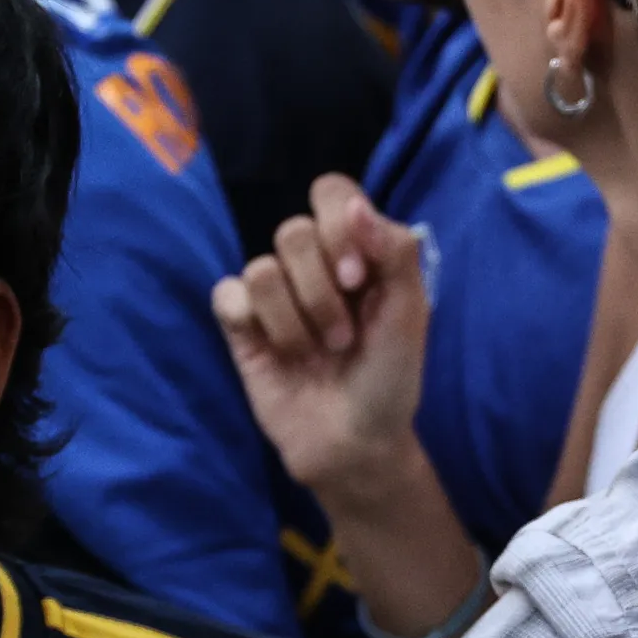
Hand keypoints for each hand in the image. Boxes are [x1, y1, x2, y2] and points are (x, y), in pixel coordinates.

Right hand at [217, 175, 436, 500]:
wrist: (355, 444)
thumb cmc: (390, 379)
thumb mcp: (410, 314)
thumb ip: (395, 252)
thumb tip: (355, 206)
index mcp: (357, 251)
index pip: (332, 193)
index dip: (339, 228)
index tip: (359, 280)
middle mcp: (313, 264)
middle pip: (293, 231)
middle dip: (322, 292)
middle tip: (344, 337)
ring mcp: (274, 294)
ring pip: (262, 268)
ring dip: (294, 320)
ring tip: (317, 354)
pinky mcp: (241, 325)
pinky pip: (227, 294)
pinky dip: (252, 321)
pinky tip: (274, 350)